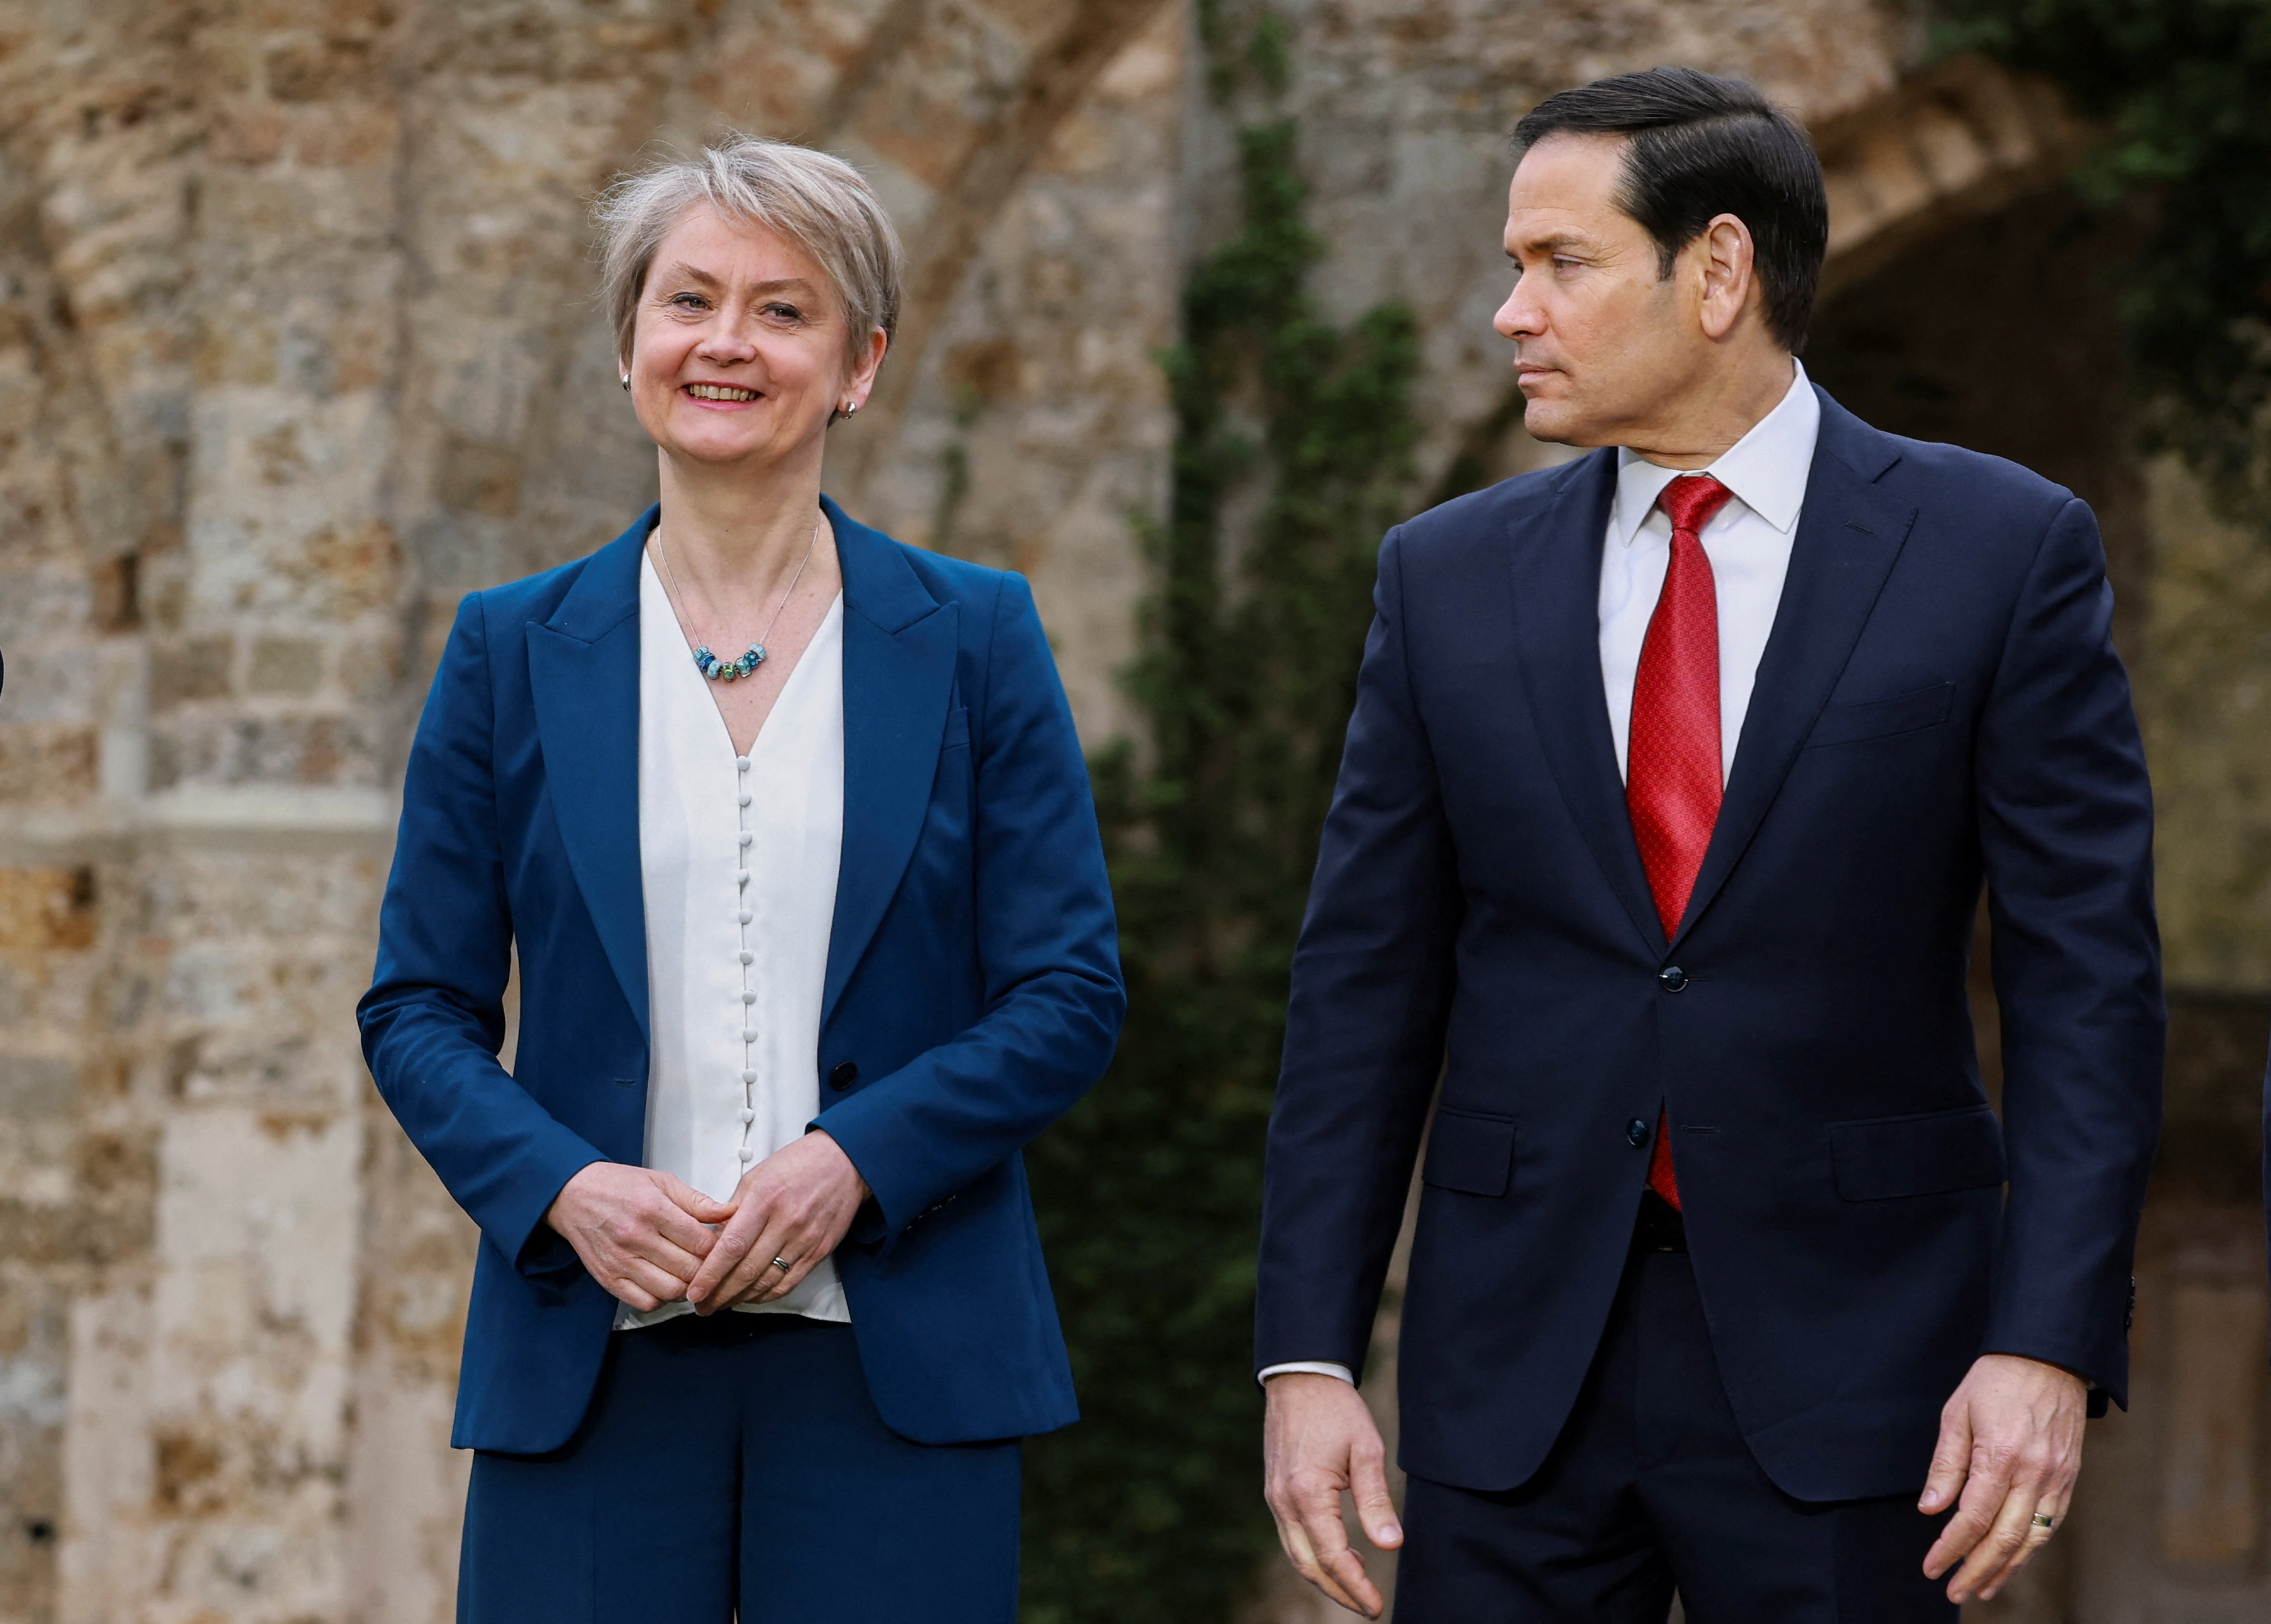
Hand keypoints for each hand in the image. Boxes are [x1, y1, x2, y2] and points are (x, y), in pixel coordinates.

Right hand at [545, 1163, 732, 1311]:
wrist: (572, 1194)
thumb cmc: (619, 1186)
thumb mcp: (662, 1182)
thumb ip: (698, 1201)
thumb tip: (731, 1212)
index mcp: (653, 1209)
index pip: (701, 1242)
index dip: (719, 1247)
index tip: (722, 1245)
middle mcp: (636, 1238)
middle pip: (689, 1270)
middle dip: (707, 1269)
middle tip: (710, 1263)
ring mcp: (620, 1261)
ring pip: (670, 1291)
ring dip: (686, 1287)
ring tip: (689, 1274)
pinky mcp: (608, 1279)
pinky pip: (644, 1303)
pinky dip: (661, 1299)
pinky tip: (665, 1283)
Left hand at [685, 1131, 869, 1313]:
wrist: (845, 1162)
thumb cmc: (798, 1164)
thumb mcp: (757, 1176)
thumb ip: (733, 1209)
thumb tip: (712, 1241)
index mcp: (765, 1200)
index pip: (732, 1246)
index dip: (710, 1274)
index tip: (694, 1291)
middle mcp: (786, 1223)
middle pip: (747, 1271)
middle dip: (720, 1294)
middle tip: (702, 1305)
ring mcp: (805, 1240)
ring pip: (767, 1282)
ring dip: (740, 1298)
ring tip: (721, 1304)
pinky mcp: (819, 1251)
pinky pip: (789, 1283)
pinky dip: (766, 1295)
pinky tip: (751, 1297)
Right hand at [1263, 1372, 1403, 1617]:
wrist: (1300, 1378)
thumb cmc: (1336, 1410)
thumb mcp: (1366, 1449)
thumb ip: (1376, 1500)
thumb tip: (1391, 1544)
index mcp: (1306, 1492)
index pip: (1331, 1556)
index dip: (1355, 1586)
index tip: (1377, 1606)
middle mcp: (1283, 1501)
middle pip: (1309, 1566)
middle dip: (1339, 1593)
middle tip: (1369, 1607)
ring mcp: (1275, 1498)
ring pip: (1297, 1555)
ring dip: (1326, 1578)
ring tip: (1359, 1588)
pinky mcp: (1275, 1492)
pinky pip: (1292, 1537)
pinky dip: (1314, 1556)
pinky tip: (1340, 1554)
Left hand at [1920, 1353, 2087, 1602]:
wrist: (2048, 1356)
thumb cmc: (1996, 1380)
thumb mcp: (1957, 1412)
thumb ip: (1946, 1463)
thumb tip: (1931, 1508)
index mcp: (2001, 1456)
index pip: (1973, 1518)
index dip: (1950, 1548)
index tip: (1931, 1566)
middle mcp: (2034, 1473)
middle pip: (2005, 1538)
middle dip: (1976, 1570)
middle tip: (1953, 1591)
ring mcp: (2057, 1478)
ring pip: (2033, 1539)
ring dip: (2006, 1569)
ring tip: (1982, 1588)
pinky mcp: (2069, 1478)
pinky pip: (2051, 1523)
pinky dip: (2030, 1549)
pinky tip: (2013, 1561)